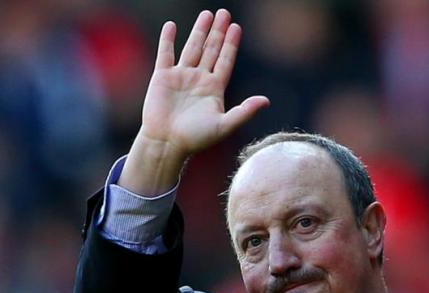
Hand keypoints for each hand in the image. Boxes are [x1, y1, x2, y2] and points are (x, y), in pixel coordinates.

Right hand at [119, 10, 268, 195]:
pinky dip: (168, 40)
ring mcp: (181, 76)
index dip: (231, 44)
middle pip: (211, 49)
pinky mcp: (162, 77)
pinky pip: (166, 54)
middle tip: (224, 12)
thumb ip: (245, 112)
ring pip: (192, 48)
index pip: (225, 60)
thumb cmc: (196, 139)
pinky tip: (172, 25)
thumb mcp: (224, 125)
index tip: (237, 27)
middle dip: (218, 31)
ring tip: (206, 14)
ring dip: (199, 30)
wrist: (167, 144)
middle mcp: (199, 79)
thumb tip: (266, 101)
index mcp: (214, 89)